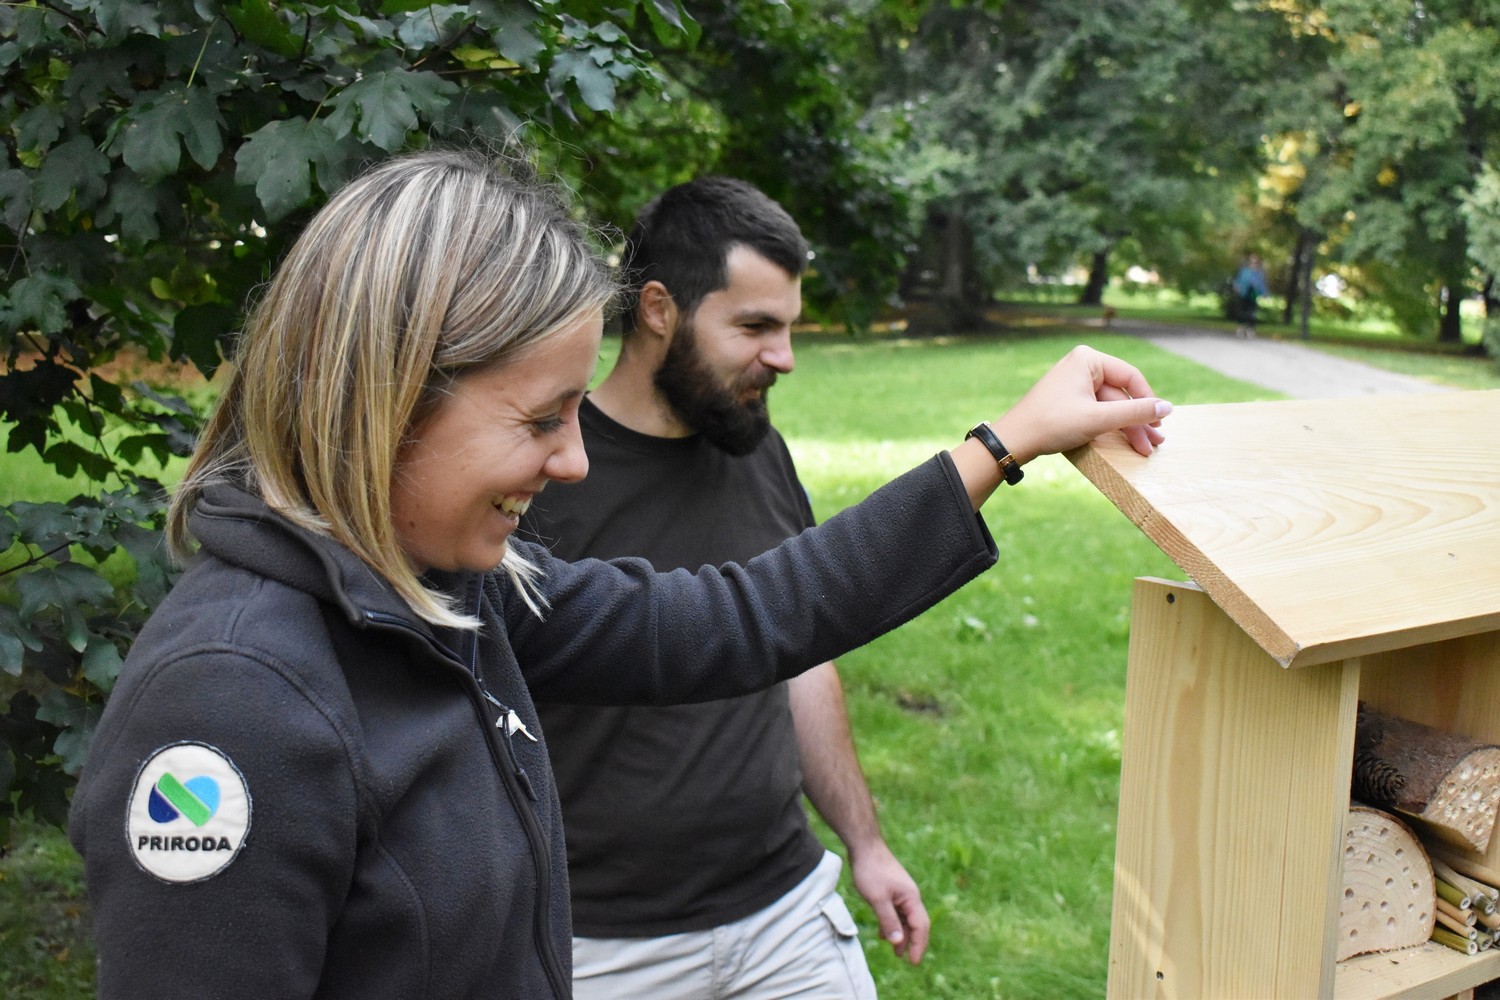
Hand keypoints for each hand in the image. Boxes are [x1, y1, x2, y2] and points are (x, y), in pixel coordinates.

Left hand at [849, 840, 929, 963]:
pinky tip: (883, 933)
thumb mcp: (877, 898)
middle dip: (912, 942)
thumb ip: (888, 920)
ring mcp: (901, 892)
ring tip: (894, 952)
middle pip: (916, 924)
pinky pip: (896, 911)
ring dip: (901, 934)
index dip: (918, 945)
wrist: (864, 845)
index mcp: (911, 898)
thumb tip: (898, 942)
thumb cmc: (871, 870)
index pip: (920, 926)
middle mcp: (909, 896)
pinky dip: (892, 924)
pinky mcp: (891, 890)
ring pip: (905, 918)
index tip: (913, 962)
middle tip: (905, 960)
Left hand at [993, 344, 1169, 461]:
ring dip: (1126, 427)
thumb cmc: (1052, 424)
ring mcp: (1074, 383)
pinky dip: (1110, 426)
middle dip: (1138, 421)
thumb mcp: (1098, 419)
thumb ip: (1135, 413)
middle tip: (1155, 443)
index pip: (1130, 377)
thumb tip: (1168, 407)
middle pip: (1121, 394)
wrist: (1014, 440)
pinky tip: (1124, 441)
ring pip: (1110, 406)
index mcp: (1088, 359)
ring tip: (1144, 448)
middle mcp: (1082, 365)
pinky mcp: (1069, 400)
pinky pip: (1097, 410)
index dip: (1148, 402)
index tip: (1159, 424)